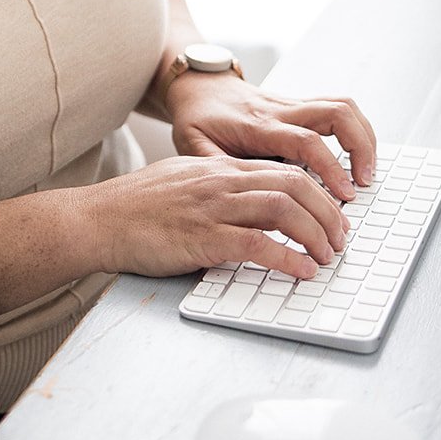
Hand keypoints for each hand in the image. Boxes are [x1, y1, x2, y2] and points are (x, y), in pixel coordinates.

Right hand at [84, 154, 349, 280]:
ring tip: (328, 256)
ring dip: (316, 234)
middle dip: (328, 213)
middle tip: (341, 239)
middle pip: (295, 184)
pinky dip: (287, 259)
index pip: (283, 169)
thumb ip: (215, 189)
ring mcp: (213, 207)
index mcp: (218, 168)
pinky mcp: (203, 237)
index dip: (318, 193)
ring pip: (283, 209)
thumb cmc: (135, 207)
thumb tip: (247, 208)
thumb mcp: (182, 182)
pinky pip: (257, 245)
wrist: (99, 219)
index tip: (333, 215)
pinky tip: (301, 271)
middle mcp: (221, 181)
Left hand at [165, 71, 376, 201]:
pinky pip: (337, 107)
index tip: (345, 194)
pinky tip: (358, 155)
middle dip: (360, 146)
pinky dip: (355, 129)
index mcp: (258, 125)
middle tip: (365, 182)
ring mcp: (292, 105)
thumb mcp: (192, 146)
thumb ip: (214, 169)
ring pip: (342, 106)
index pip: (306, 140)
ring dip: (363, 136)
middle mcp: (281, 111)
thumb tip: (232, 199)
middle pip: (336, 113)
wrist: (198, 86)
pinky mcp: (299, 105)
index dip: (330, 167)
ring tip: (367, 171)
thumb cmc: (196, 118)